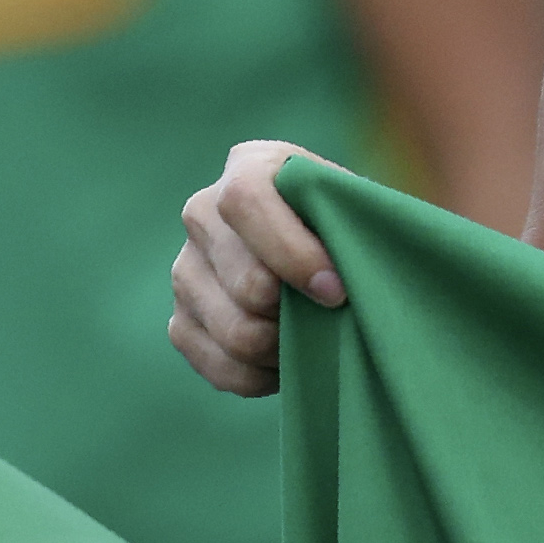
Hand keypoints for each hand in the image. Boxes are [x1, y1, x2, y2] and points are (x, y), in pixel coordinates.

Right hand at [168, 140, 348, 396]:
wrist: (332, 258)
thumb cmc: (360, 224)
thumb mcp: (363, 207)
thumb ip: (358, 222)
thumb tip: (343, 279)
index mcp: (250, 166)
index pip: (245, 200)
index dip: (292, 252)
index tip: (337, 290)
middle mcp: (203, 211)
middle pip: (245, 280)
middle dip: (298, 313)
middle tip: (335, 321)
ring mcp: (186, 269)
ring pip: (233, 331)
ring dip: (285, 348)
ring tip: (319, 340)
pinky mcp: (180, 321)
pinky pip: (219, 366)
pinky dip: (263, 377)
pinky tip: (291, 361)